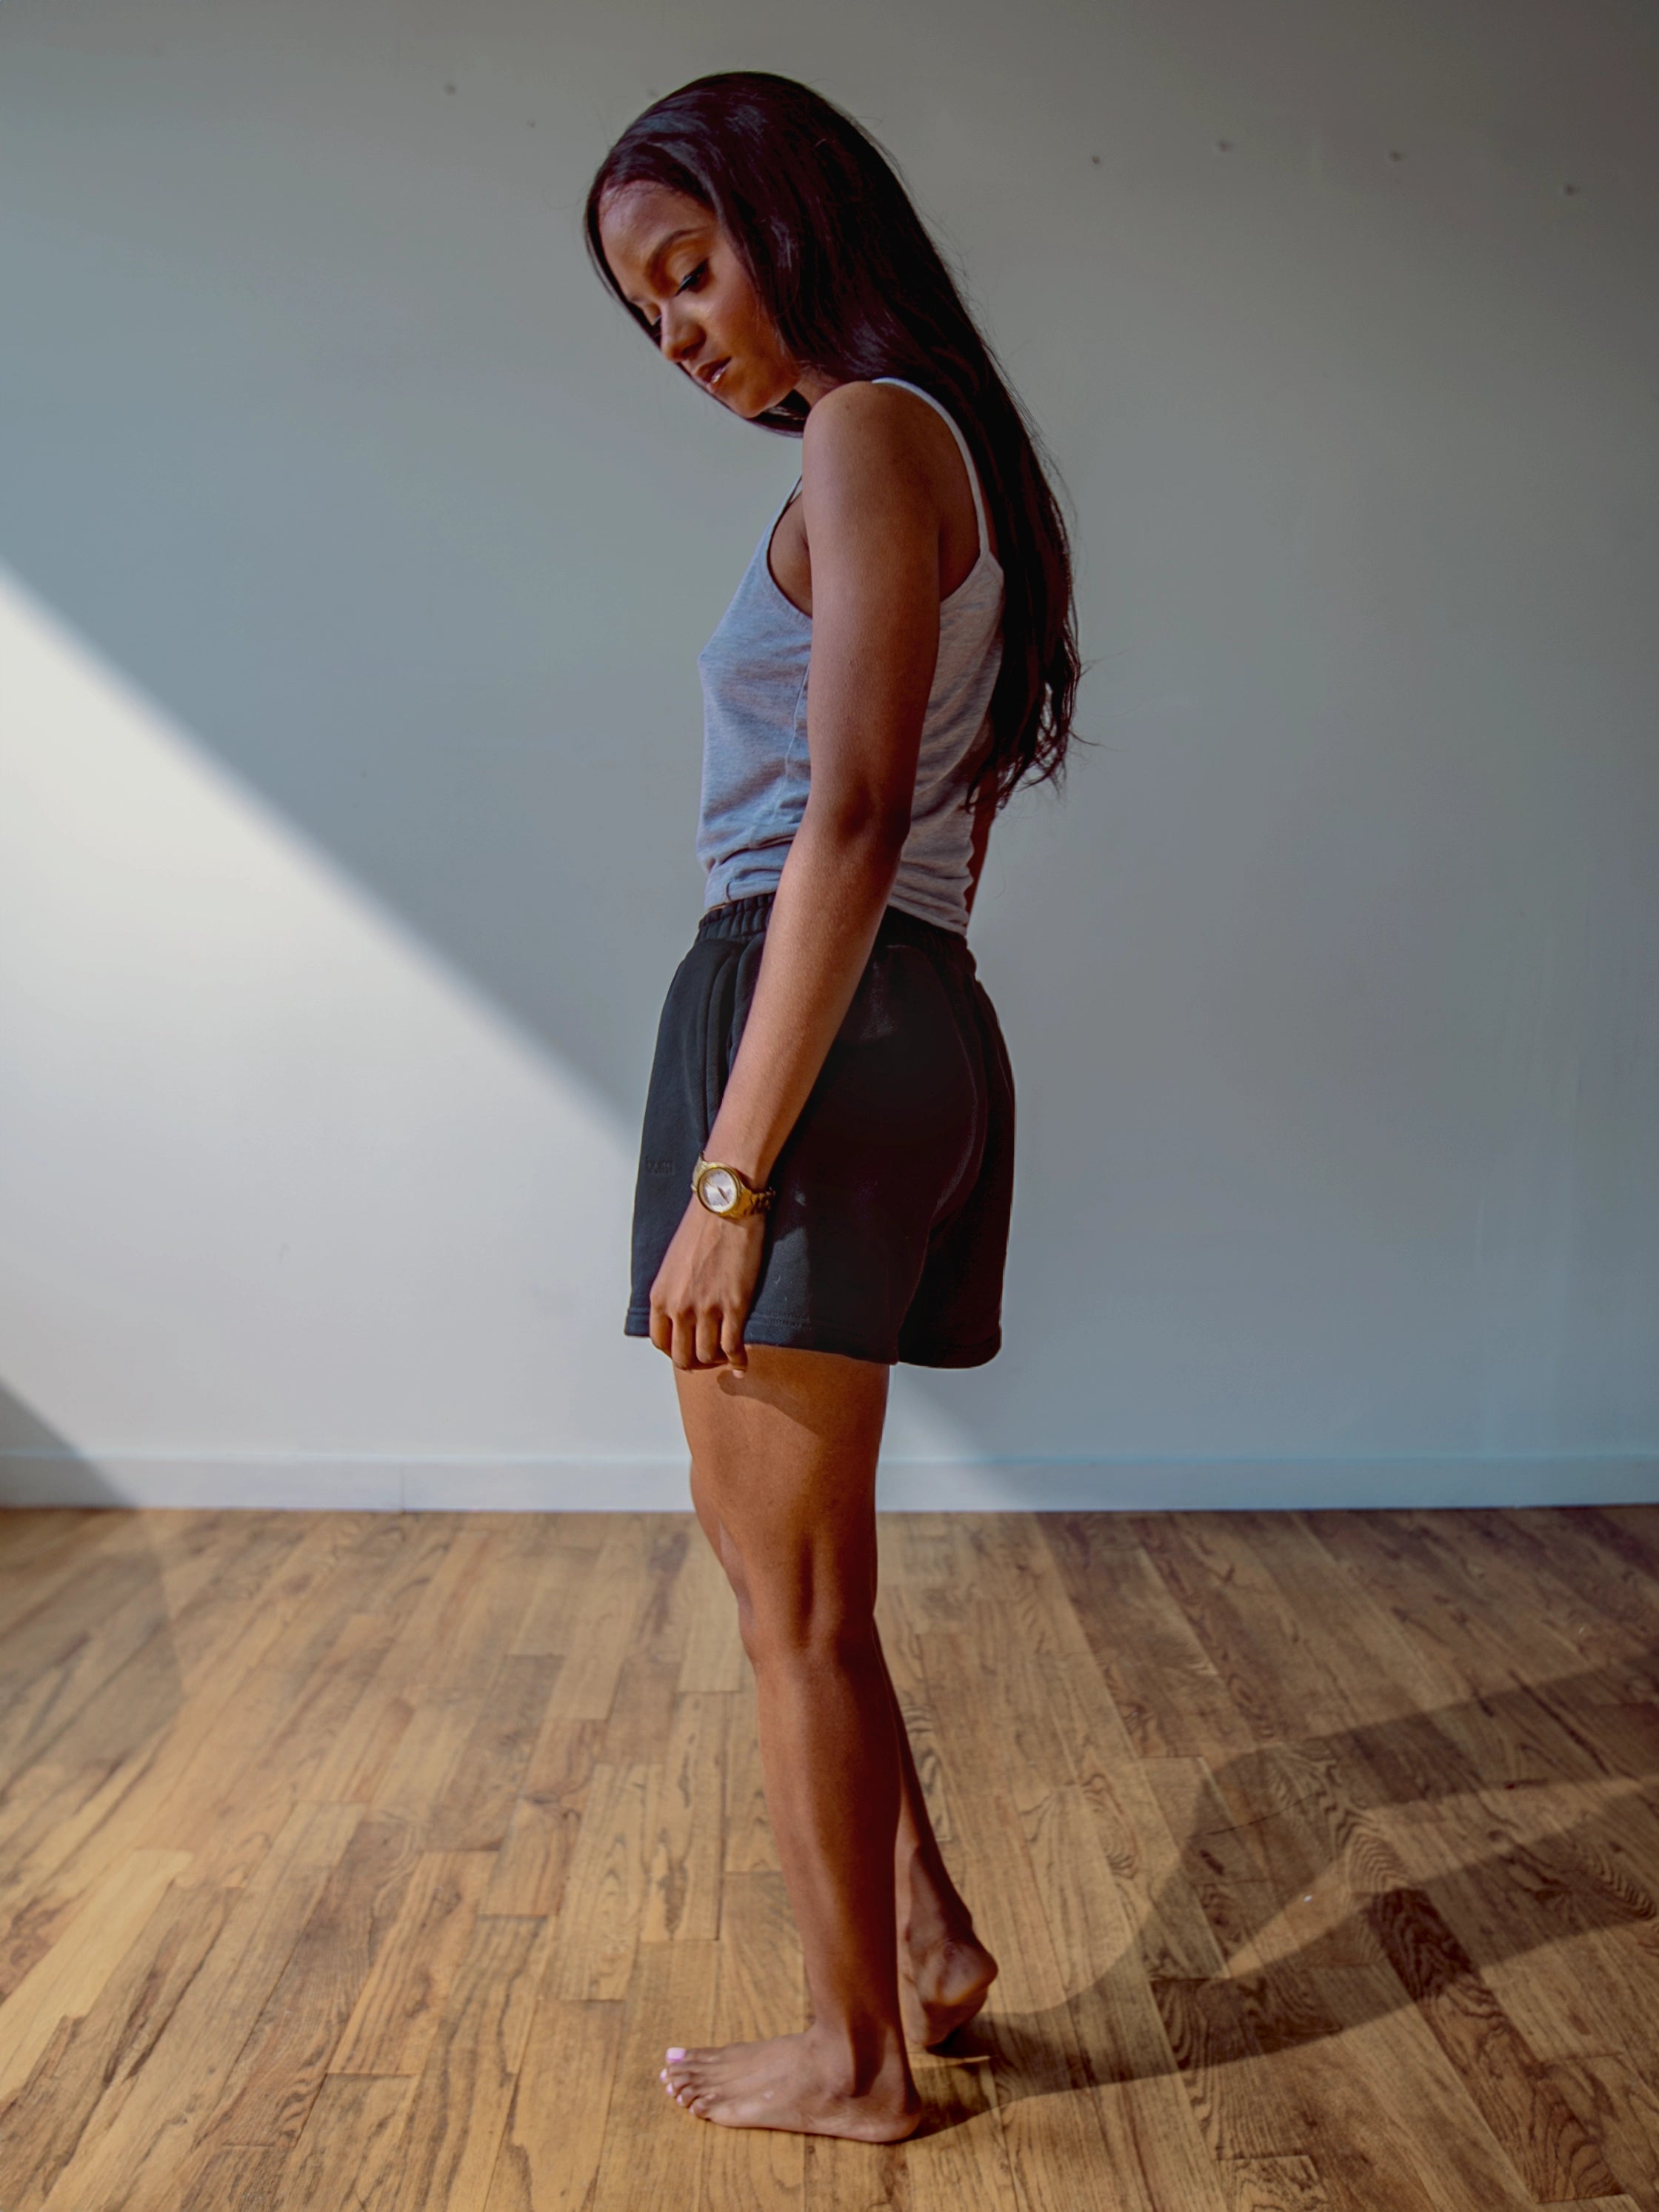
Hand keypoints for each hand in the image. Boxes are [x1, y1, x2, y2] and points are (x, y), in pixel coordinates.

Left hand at [648, 1195, 765, 1371]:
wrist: (726, 1206)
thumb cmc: (702, 1227)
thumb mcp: (674, 1263)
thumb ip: (674, 1290)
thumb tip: (684, 1312)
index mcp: (661, 1296)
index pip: (660, 1342)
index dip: (675, 1352)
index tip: (688, 1351)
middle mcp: (679, 1307)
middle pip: (682, 1357)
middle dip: (696, 1363)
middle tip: (709, 1360)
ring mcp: (706, 1309)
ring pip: (708, 1356)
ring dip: (718, 1362)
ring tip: (727, 1357)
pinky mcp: (734, 1306)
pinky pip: (733, 1347)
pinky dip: (738, 1361)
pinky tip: (742, 1363)